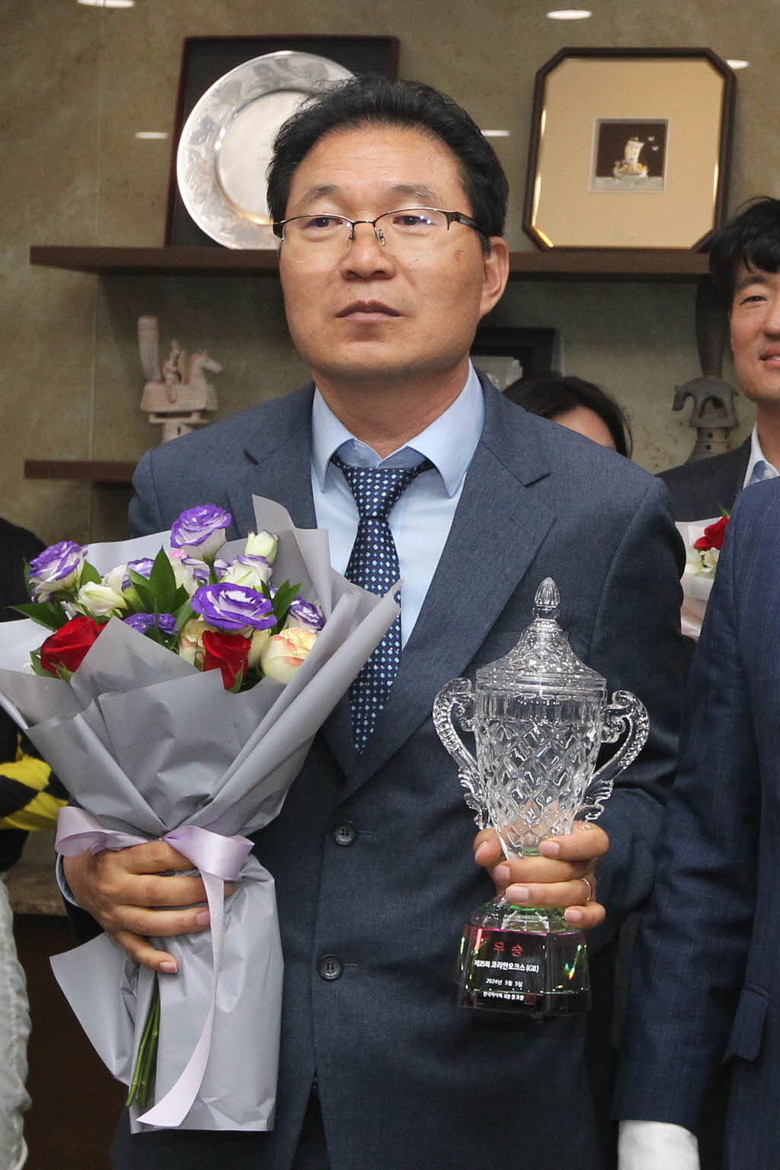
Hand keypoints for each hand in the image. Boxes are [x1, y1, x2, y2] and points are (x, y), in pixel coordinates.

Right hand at [63, 842, 212, 973]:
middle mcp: (115, 888)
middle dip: (193, 891)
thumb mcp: (125, 841)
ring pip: (148, 923)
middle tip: (223, 889)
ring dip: (181, 922)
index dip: (187, 857)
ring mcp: (114, 914)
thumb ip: (155, 846)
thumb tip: (198, 844)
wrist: (77, 875)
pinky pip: (134, 949)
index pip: (158, 857)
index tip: (213, 857)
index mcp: (120, 860)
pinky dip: (153, 959)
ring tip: (210, 918)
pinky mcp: (114, 934)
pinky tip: (173, 965)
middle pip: (157, 892)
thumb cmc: (111, 853)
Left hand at [473, 821, 608, 929]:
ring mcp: (587, 888)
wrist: (515, 873)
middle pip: (573, 869)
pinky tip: (567, 917)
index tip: (544, 848)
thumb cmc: (517, 848)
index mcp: (576, 836)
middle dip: (535, 871)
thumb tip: (484, 854)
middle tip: (504, 873)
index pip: (593, 839)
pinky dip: (585, 917)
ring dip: (544, 894)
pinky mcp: (584, 910)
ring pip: (576, 892)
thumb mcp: (502, 837)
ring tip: (513, 894)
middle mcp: (586, 863)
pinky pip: (595, 915)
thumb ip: (491, 840)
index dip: (574, 844)